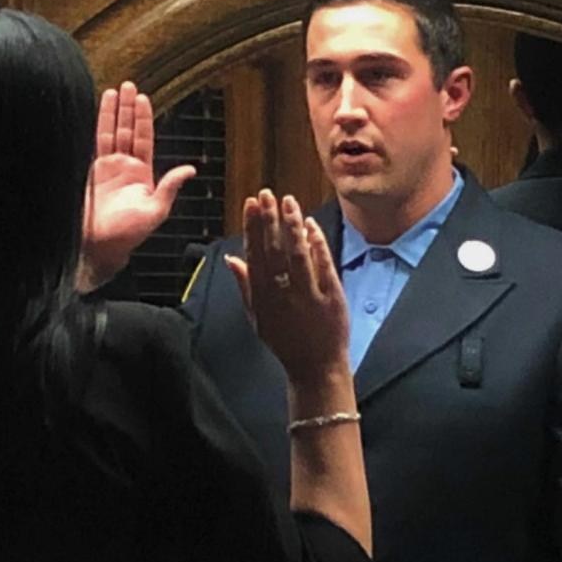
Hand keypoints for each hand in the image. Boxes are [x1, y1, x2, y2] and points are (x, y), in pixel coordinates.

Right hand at [78, 81, 196, 290]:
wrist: (99, 246)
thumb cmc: (128, 234)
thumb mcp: (155, 212)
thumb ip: (169, 188)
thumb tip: (190, 169)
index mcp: (141, 175)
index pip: (144, 139)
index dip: (144, 118)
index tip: (142, 98)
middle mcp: (124, 168)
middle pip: (127, 130)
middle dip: (128, 108)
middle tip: (128, 84)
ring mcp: (106, 169)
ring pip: (110, 133)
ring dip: (112, 112)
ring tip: (113, 90)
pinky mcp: (89, 173)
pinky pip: (93, 144)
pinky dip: (95, 127)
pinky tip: (94, 111)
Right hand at [225, 190, 349, 387]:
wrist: (315, 368)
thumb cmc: (284, 341)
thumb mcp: (257, 317)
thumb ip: (245, 286)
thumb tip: (230, 258)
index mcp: (262, 297)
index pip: (255, 254)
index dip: (252, 227)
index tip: (251, 204)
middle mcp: (282, 294)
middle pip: (274, 250)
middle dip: (269, 219)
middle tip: (266, 194)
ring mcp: (307, 296)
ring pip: (297, 255)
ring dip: (292, 225)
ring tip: (289, 201)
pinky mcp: (330, 297)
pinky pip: (323, 265)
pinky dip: (317, 244)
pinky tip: (311, 225)